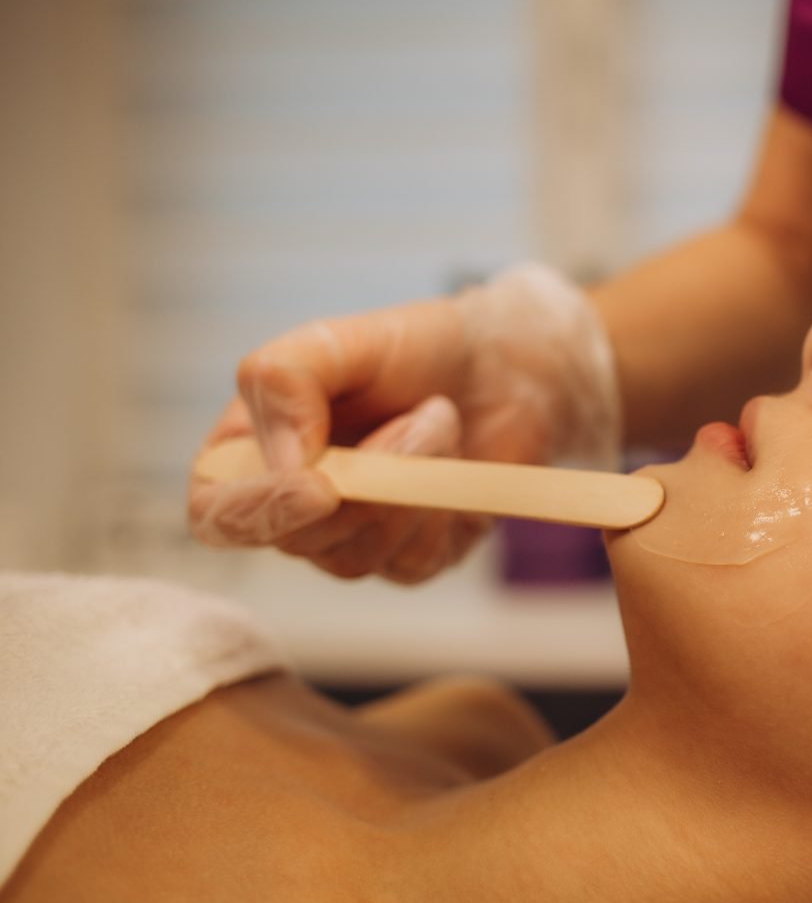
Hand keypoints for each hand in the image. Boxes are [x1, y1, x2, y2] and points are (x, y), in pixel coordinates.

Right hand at [187, 264, 620, 582]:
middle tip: (424, 413)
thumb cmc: (413, 348)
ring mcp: (348, 541)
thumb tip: (287, 465)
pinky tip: (455, 462)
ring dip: (415, 482)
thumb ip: (282, 381)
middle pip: (297, 540)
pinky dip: (444, 506)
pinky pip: (412, 562)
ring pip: (359, 555)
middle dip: (371, 478)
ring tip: (440, 418)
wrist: (505, 367)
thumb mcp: (336, 340)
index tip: (320, 487)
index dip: (258, 512)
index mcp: (246, 454)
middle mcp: (289, 508)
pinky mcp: (406, 560)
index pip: (215, 515)